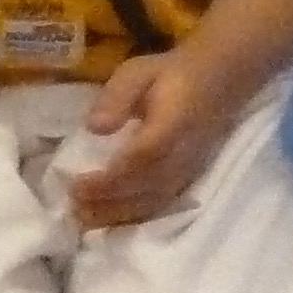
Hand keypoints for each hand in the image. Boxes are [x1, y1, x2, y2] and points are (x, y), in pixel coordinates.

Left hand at [65, 48, 245, 229]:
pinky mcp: (188, 180)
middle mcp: (183, 154)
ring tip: (84, 219)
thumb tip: (94, 127)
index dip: (110, 176)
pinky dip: (134, 217)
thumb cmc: (172, 74)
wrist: (220, 82)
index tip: (76, 184)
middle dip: (107, 201)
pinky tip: (110, 221)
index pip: (142, 157)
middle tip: (72, 207)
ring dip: (118, 215)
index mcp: (173, 123)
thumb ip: (117, 96)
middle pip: (146, 187)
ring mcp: (189, 170)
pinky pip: (161, 205)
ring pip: (154, 202)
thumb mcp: (139, 71)